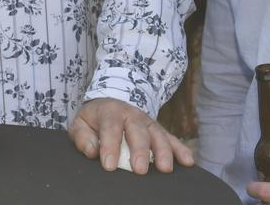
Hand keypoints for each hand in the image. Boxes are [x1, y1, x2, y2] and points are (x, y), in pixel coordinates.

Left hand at [68, 97, 194, 173]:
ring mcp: (148, 122)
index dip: (109, 146)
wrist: (113, 100)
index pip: (110, 128)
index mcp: (110, 112)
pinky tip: (188, 161)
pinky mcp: (159, 130)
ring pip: (158, 135)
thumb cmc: (96, 117)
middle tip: (140, 169)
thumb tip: (92, 151)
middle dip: (140, 151)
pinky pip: (172, 139)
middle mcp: (132, 115)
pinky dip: (181, 149)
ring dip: (163, 152)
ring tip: (165, 168)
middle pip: (138, 132)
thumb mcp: (81, 122)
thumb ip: (82, 136)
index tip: (109, 165)